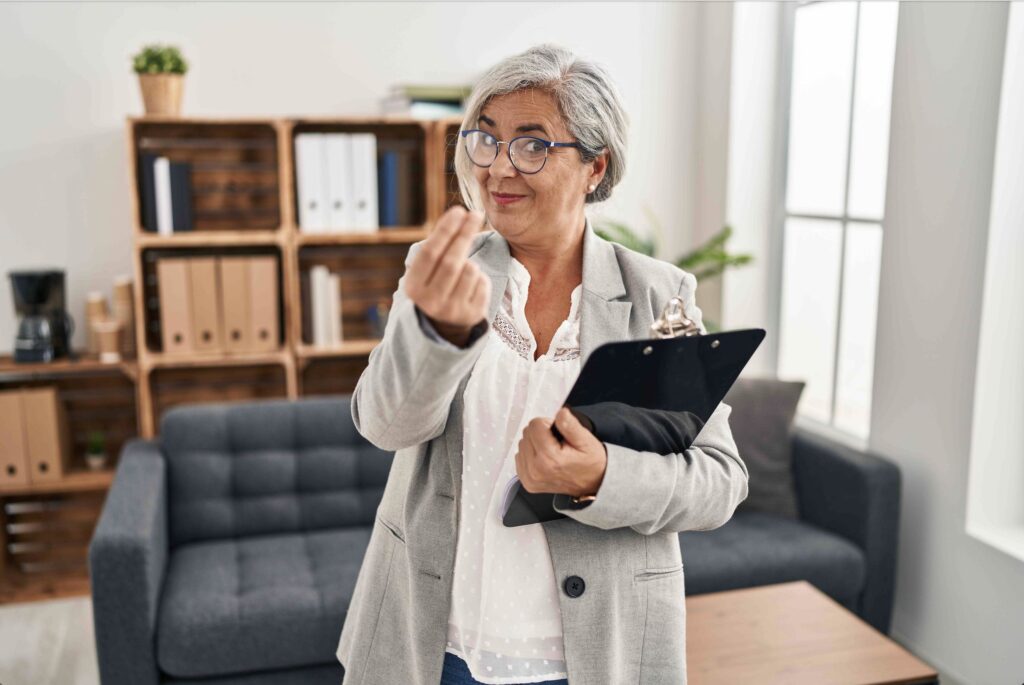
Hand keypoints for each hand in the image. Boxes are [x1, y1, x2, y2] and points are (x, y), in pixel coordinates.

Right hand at [404, 206, 490, 344]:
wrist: (443, 326)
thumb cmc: (435, 286)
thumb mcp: (425, 272)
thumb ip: (437, 248)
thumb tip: (460, 215)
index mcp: (414, 288)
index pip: (431, 253)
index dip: (446, 230)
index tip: (458, 210)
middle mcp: (431, 302)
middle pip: (453, 261)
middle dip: (465, 233)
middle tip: (475, 214)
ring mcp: (452, 311)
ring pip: (470, 270)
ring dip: (470, 262)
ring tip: (462, 271)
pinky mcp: (472, 316)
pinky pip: (482, 283)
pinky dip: (479, 278)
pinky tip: (470, 286)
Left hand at [515, 407, 607, 497]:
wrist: (593, 483)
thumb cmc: (590, 463)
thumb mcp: (586, 440)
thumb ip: (571, 425)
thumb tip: (560, 413)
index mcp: (549, 458)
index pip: (535, 425)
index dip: (549, 424)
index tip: (559, 433)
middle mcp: (536, 470)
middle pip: (527, 434)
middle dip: (541, 433)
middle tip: (557, 443)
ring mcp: (530, 477)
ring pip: (522, 444)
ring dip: (535, 444)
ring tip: (552, 451)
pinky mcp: (527, 482)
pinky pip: (520, 457)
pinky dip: (531, 454)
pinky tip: (545, 459)